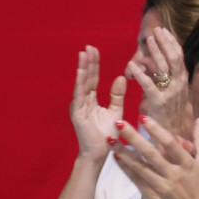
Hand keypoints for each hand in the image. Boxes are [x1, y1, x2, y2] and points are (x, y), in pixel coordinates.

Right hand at [70, 46, 125, 160]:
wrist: (100, 153)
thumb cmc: (108, 133)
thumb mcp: (116, 110)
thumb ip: (117, 95)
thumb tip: (120, 77)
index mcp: (92, 100)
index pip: (93, 78)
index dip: (94, 64)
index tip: (94, 49)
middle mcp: (83, 101)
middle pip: (86, 78)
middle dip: (88, 62)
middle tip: (89, 46)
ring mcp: (79, 107)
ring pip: (82, 84)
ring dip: (83, 69)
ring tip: (83, 54)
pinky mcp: (78, 114)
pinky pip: (80, 96)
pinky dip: (81, 83)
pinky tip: (82, 72)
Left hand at [114, 116, 198, 198]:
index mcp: (188, 164)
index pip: (170, 144)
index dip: (156, 130)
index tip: (143, 118)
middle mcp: (173, 174)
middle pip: (150, 154)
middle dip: (133, 138)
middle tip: (119, 124)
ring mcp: (161, 186)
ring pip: (139, 167)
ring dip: (123, 152)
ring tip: (111, 139)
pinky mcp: (151, 196)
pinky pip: (136, 180)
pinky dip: (125, 168)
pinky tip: (116, 157)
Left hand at [127, 28, 192, 138]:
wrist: (173, 139)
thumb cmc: (171, 117)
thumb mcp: (172, 96)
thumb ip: (166, 81)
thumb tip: (158, 66)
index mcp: (183, 82)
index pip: (179, 57)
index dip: (172, 43)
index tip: (164, 31)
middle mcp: (180, 85)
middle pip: (174, 58)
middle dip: (165, 42)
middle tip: (157, 29)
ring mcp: (171, 93)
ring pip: (164, 67)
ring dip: (156, 51)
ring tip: (148, 39)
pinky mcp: (159, 102)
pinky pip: (149, 85)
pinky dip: (140, 74)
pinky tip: (131, 65)